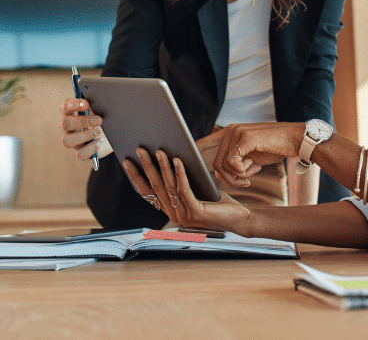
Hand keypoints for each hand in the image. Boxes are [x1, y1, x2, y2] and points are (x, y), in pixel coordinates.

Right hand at [58, 98, 112, 160]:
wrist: (115, 133)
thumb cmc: (105, 117)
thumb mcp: (102, 108)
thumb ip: (97, 102)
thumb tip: (98, 98)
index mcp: (71, 113)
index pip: (64, 107)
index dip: (73, 105)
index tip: (86, 104)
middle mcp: (69, 127)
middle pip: (65, 124)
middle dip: (82, 121)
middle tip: (98, 120)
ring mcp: (73, 141)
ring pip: (67, 140)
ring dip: (85, 135)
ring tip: (99, 131)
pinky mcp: (81, 152)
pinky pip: (80, 154)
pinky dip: (90, 148)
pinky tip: (100, 142)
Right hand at [121, 148, 250, 232]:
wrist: (239, 218)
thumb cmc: (217, 201)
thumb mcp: (195, 188)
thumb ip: (180, 180)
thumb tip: (168, 155)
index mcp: (170, 209)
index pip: (147, 192)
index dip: (136, 176)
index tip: (127, 161)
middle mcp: (173, 213)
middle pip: (155, 186)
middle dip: (146, 166)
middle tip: (140, 150)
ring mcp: (183, 215)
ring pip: (168, 186)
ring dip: (162, 166)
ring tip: (159, 150)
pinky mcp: (195, 212)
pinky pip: (184, 188)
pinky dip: (180, 173)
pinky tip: (178, 160)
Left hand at [198, 122, 305, 186]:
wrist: (295, 139)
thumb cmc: (275, 147)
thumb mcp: (252, 155)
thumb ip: (236, 161)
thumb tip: (218, 173)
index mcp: (231, 132)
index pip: (205, 141)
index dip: (195, 151)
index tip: (185, 160)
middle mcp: (231, 130)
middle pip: (215, 162)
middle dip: (227, 177)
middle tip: (243, 182)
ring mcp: (237, 133)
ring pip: (223, 164)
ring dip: (237, 176)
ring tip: (250, 175)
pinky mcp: (245, 138)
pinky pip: (234, 163)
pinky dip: (243, 171)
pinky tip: (255, 169)